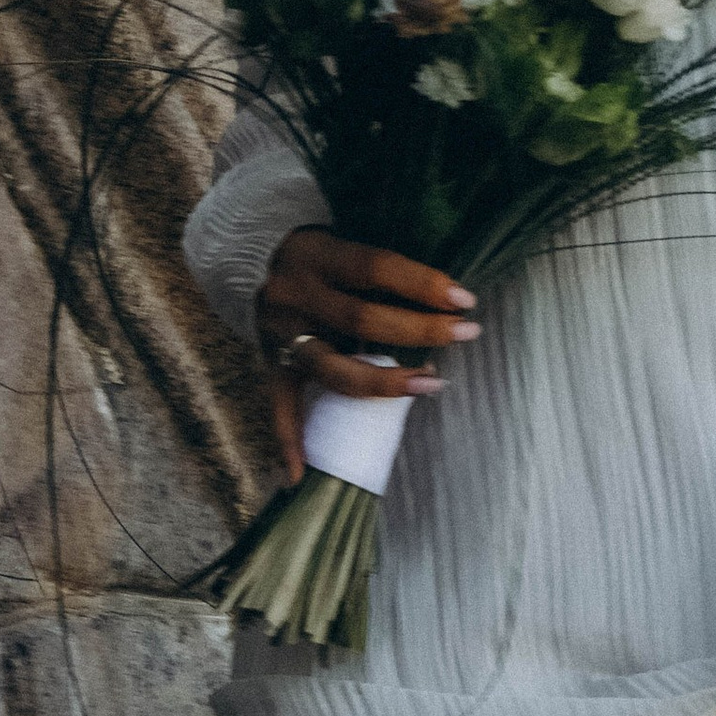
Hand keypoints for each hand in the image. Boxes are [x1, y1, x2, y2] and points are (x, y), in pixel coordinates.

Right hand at [256, 228, 479, 475]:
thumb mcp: (342, 239)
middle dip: (420, 329)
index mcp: (317, 253)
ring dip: (384, 383)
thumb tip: (446, 292)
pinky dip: (290, 441)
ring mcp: (281, 333)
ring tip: (430, 385)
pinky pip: (279, 405)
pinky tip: (302, 475)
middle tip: (465, 333)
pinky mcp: (270, 361)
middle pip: (362, 319)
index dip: (422, 283)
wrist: (249, 254)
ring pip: (332, 368)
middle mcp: (297, 293)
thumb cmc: (319, 250)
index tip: (464, 297)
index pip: (375, 268)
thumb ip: (380, 267)